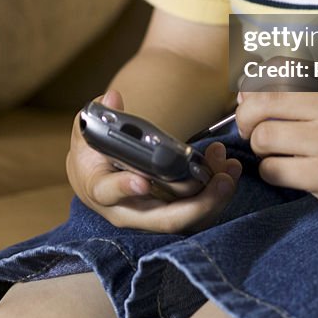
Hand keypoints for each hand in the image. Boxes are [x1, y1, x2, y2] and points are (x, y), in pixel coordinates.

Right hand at [67, 90, 241, 232]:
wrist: (95, 179)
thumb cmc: (92, 156)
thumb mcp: (87, 133)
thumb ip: (100, 114)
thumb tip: (112, 98)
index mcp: (101, 189)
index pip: (110, 192)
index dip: (126, 187)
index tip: (143, 181)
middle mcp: (129, 210)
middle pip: (164, 219)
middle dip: (197, 204)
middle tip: (220, 180)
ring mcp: (151, 215)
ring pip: (187, 217)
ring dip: (214, 197)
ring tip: (230, 168)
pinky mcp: (170, 212)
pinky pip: (196, 210)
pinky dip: (215, 192)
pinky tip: (228, 169)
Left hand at [235, 88, 317, 215]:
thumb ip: (297, 89)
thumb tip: (244, 91)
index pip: (278, 68)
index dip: (254, 84)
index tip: (251, 98)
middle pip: (263, 102)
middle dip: (246, 117)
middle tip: (251, 129)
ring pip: (264, 137)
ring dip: (259, 148)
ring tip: (272, 151)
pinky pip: (274, 169)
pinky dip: (270, 171)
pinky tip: (285, 170)